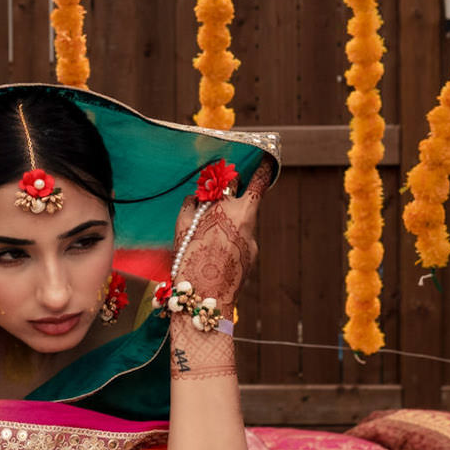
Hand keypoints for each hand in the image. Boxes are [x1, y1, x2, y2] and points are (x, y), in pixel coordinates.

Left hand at [171, 163, 271, 307]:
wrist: (201, 291)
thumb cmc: (232, 275)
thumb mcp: (250, 250)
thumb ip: (246, 227)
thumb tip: (240, 216)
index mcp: (245, 213)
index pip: (258, 182)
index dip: (264, 168)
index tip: (267, 158)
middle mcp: (223, 206)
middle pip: (230, 180)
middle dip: (232, 183)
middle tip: (231, 190)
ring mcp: (201, 210)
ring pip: (209, 189)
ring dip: (212, 196)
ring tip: (211, 213)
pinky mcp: (182, 218)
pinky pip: (190, 200)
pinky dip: (194, 205)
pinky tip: (196, 217)